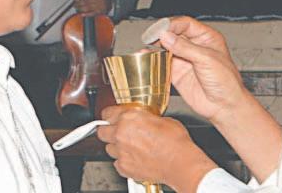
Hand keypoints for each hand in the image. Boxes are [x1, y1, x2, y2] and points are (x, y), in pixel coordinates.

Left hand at [74, 0, 110, 15]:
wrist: (107, 0)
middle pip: (86, 0)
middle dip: (78, 3)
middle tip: (75, 4)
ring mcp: (100, 5)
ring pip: (87, 7)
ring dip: (80, 8)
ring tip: (77, 8)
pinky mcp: (100, 11)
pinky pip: (91, 13)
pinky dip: (85, 14)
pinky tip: (81, 14)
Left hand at [99, 106, 216, 192]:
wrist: (180, 163)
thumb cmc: (175, 142)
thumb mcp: (162, 118)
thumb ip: (145, 118)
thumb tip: (143, 119)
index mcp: (129, 119)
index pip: (107, 114)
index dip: (109, 115)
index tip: (110, 117)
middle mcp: (121, 134)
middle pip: (101, 131)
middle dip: (108, 131)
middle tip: (117, 131)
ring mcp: (121, 152)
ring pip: (109, 148)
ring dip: (116, 146)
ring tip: (130, 146)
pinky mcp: (124, 167)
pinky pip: (117, 162)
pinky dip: (124, 160)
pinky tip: (135, 158)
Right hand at [155, 17, 248, 122]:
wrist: (224, 106)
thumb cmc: (227, 82)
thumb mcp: (207, 59)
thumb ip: (185, 48)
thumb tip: (166, 36)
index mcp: (206, 38)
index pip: (185, 24)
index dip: (171, 24)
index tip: (160, 29)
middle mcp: (195, 47)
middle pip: (174, 34)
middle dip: (162, 34)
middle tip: (151, 37)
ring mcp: (185, 60)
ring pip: (167, 49)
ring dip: (156, 47)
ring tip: (148, 47)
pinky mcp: (177, 74)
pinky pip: (163, 64)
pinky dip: (154, 61)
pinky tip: (147, 58)